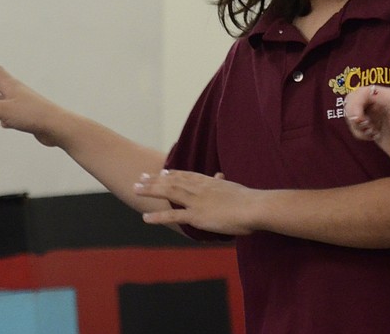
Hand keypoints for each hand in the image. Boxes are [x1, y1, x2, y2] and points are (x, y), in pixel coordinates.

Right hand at [0, 61, 62, 146]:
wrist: (57, 127)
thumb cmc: (32, 115)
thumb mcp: (2, 110)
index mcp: (12, 86)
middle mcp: (18, 92)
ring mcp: (24, 104)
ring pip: (5, 98)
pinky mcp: (28, 117)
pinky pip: (13, 113)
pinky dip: (4, 114)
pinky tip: (3, 123)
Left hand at [134, 169, 257, 235]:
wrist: (255, 207)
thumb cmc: (250, 201)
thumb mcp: (234, 188)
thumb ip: (223, 183)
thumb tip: (220, 176)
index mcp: (209, 182)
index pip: (186, 176)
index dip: (172, 174)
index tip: (161, 172)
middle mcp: (199, 188)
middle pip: (172, 181)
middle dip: (154, 180)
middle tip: (140, 178)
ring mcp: (196, 201)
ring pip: (168, 193)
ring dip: (150, 191)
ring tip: (135, 190)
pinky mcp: (197, 216)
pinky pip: (173, 215)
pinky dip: (157, 216)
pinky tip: (145, 217)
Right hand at [344, 85, 389, 166]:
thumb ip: (380, 97)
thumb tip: (360, 95)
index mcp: (383, 95)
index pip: (359, 92)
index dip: (354, 104)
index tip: (359, 118)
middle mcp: (376, 103)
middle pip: (351, 102)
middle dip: (352, 114)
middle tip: (363, 125)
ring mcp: (372, 117)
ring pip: (351, 115)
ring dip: (356, 126)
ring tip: (371, 132)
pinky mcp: (370, 129)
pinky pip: (355, 128)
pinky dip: (359, 133)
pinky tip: (372, 136)